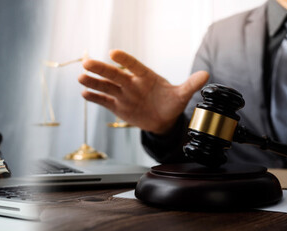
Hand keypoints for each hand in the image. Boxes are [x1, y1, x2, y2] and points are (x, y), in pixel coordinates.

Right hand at [79, 49, 208, 134]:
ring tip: (81, 78)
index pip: (134, 65)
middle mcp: (131, 83)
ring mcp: (123, 95)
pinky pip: (104, 101)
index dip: (125, 59)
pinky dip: (95, 98)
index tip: (114, 54)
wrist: (163, 120)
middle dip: (101, 69)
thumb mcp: (182, 95)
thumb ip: (190, 85)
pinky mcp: (118, 107)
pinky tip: (84, 94)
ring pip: (106, 87)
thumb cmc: (171, 103)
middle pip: (114, 75)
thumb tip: (206, 75)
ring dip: (93, 83)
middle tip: (87, 62)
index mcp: (146, 76)